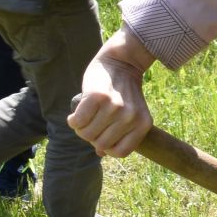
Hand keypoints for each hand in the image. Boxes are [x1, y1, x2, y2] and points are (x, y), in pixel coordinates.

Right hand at [68, 28, 157, 156]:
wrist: (121, 63)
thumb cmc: (122, 92)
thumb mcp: (129, 115)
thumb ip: (118, 135)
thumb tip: (101, 154)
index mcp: (143, 125)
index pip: (119, 152)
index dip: (106, 147)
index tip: (103, 135)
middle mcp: (131, 118)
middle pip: (99, 143)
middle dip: (91, 136)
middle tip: (91, 123)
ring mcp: (115, 107)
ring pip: (86, 134)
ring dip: (80, 128)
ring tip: (85, 117)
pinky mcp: (98, 98)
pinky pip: (77, 121)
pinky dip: (73, 120)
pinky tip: (76, 114)